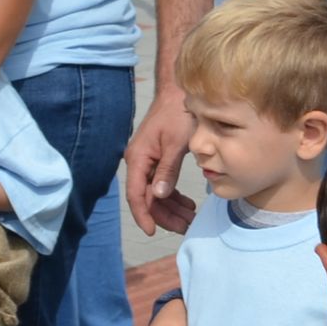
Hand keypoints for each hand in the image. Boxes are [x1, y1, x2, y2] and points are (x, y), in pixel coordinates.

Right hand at [123, 89, 195, 233]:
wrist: (180, 93)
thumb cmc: (178, 114)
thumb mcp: (176, 143)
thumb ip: (167, 170)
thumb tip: (158, 195)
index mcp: (138, 158)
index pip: (135, 194)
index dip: (143, 215)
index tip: (153, 231)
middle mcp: (138, 161)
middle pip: (147, 197)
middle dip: (164, 215)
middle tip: (185, 227)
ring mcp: (147, 161)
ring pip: (155, 193)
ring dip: (171, 207)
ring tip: (190, 218)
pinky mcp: (157, 159)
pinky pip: (161, 184)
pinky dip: (173, 195)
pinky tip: (188, 204)